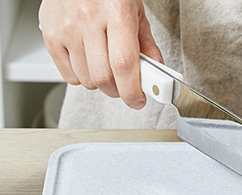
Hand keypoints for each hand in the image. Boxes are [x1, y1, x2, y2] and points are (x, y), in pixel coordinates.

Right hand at [39, 0, 161, 108]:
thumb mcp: (136, 12)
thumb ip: (147, 45)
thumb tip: (156, 75)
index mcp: (116, 12)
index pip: (124, 65)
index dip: (132, 90)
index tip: (138, 101)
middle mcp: (88, 19)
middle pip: (103, 78)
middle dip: (118, 90)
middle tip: (125, 85)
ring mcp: (66, 28)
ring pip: (86, 80)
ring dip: (100, 84)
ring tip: (106, 67)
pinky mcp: (50, 34)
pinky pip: (68, 75)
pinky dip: (82, 78)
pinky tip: (89, 63)